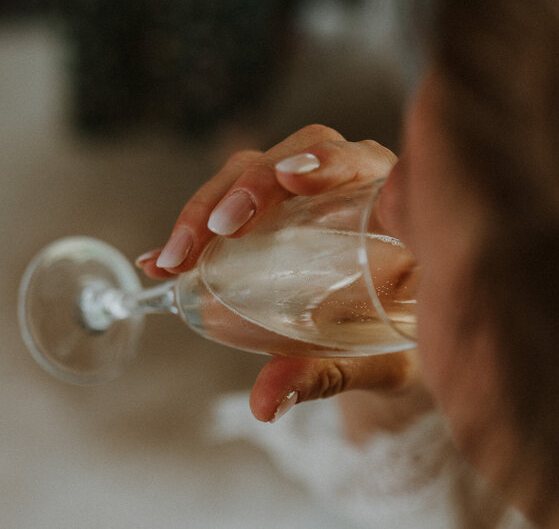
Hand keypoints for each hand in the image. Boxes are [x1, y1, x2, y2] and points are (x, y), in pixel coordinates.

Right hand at [138, 125, 429, 430]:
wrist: (395, 345)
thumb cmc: (400, 346)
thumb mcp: (375, 364)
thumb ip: (326, 375)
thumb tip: (263, 402)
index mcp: (391, 204)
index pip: (359, 160)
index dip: (326, 159)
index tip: (292, 177)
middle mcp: (347, 184)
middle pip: (293, 155)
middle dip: (248, 186)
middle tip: (218, 229)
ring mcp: (306, 193)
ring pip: (251, 170)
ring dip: (206, 207)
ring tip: (173, 258)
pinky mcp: (272, 211)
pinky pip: (229, 203)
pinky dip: (192, 229)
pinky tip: (159, 261)